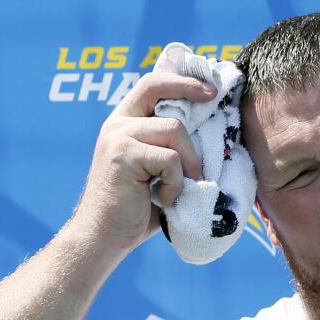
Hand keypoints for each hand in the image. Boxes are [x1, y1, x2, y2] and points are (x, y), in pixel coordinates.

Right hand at [66, 72, 214, 251]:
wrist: (105, 237)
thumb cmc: (136, 209)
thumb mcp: (158, 171)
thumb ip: (173, 149)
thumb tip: (212, 134)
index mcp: (124, 122)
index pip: (153, 84)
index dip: (182, 81)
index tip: (210, 89)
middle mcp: (117, 123)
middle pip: (165, 98)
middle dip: (193, 100)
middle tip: (214, 107)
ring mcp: (117, 136)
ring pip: (174, 131)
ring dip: (189, 163)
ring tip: (182, 187)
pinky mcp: (122, 155)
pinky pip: (170, 159)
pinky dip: (176, 183)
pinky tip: (164, 200)